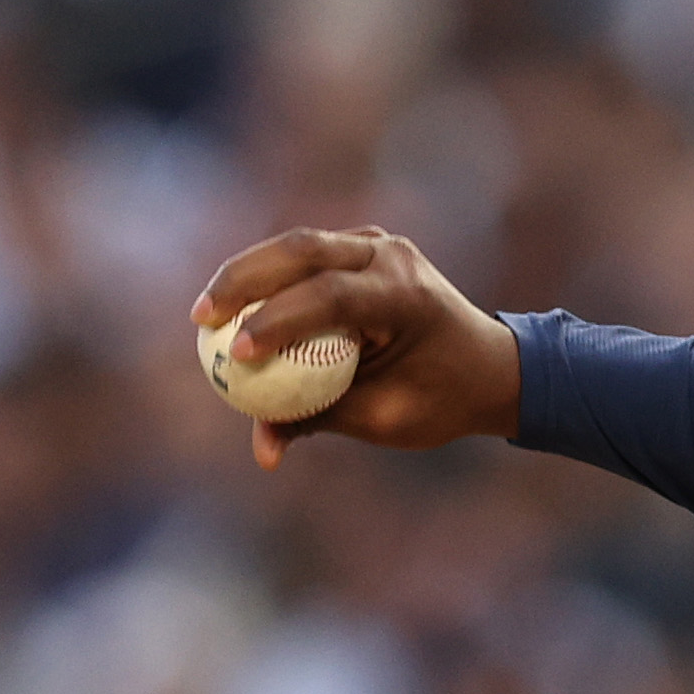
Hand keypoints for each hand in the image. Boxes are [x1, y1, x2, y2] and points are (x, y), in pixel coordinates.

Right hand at [190, 226, 524, 469]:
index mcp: (407, 296)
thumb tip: (262, 449)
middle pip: (302, 250)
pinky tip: (235, 302)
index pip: (329, 296)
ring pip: (298, 244)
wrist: (491, 367)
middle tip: (201, 320)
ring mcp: (378, 245)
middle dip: (243, 281)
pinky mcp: (363, 247)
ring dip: (246, 273)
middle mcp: (392, 258)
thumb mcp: (385, 419)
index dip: (276, 321)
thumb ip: (320, 419)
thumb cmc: (442, 400)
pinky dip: (268, 276)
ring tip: (206, 311)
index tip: (237, 354)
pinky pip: (305, 255)